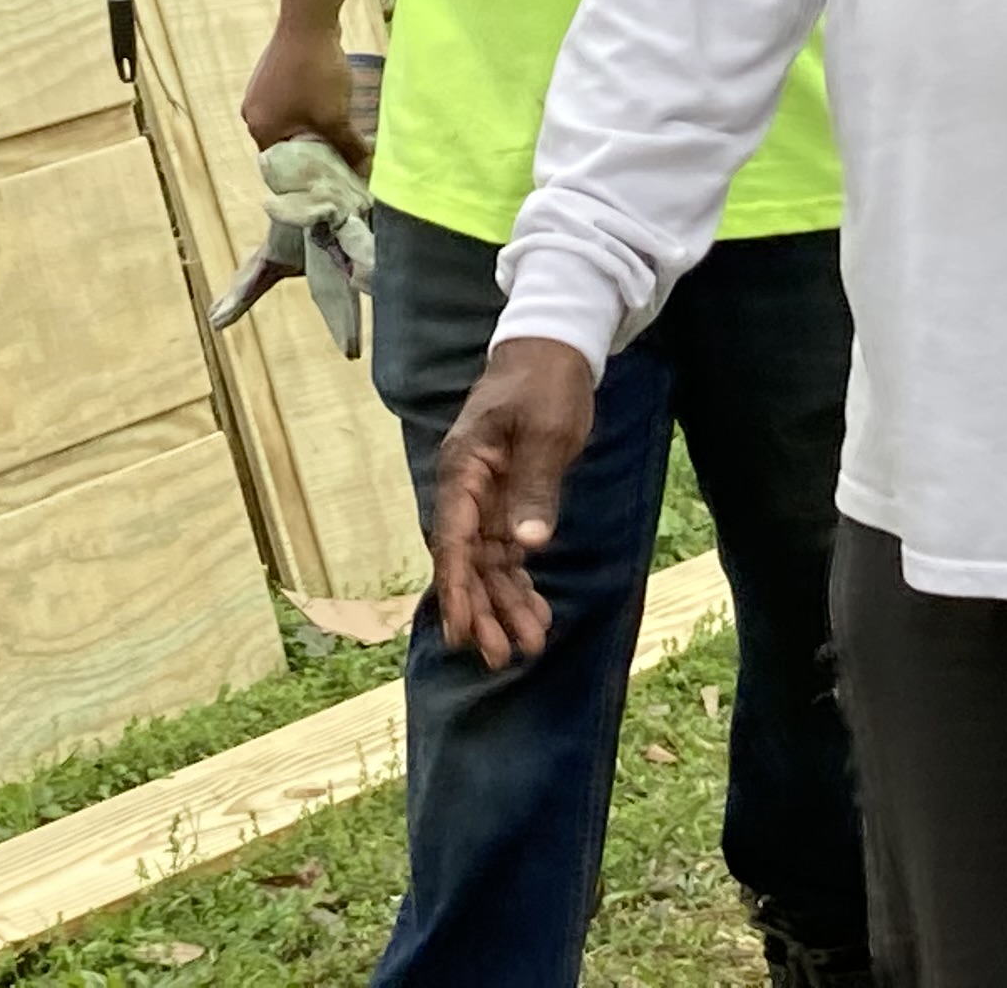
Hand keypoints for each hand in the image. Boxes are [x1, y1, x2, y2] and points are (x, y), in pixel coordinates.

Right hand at [242, 21, 368, 170]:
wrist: (308, 20)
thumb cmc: (315, 73)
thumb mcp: (335, 116)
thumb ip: (348, 147)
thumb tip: (365, 171)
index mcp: (260, 129)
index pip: (281, 167)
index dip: (307, 175)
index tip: (331, 178)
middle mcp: (252, 113)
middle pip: (285, 144)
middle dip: (313, 150)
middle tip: (340, 156)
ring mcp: (260, 92)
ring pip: (289, 122)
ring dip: (313, 128)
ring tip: (339, 130)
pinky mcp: (271, 74)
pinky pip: (290, 102)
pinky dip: (308, 109)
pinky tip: (330, 103)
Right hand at [428, 337, 597, 669]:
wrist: (553, 350)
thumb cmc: (545, 382)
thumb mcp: (546, 430)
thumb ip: (535, 486)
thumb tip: (525, 545)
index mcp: (464, 470)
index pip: (453, 540)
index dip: (457, 589)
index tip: (461, 633)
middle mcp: (466, 490)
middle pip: (467, 561)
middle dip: (483, 610)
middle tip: (502, 657)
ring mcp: (486, 498)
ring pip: (488, 564)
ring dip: (504, 604)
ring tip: (528, 646)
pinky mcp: (508, 501)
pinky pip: (507, 552)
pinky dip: (519, 582)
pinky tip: (536, 612)